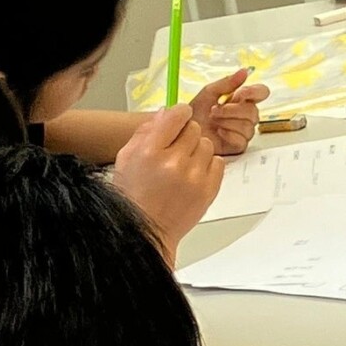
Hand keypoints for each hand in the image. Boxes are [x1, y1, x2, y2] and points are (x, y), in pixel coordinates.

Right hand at [111, 102, 220, 260]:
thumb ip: (145, 132)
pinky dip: (208, 166)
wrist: (146, 233)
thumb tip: (166, 112)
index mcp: (150, 151)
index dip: (179, 114)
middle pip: (194, 128)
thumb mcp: (126, 158)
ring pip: (207, 144)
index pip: (177, 114)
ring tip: (183, 166)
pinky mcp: (208, 190)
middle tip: (175, 150)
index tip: (178, 118)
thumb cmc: (134, 197)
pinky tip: (193, 176)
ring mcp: (194, 178)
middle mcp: (174, 162)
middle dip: (185, 135)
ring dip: (197, 151)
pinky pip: (218, 163)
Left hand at [190, 68, 268, 156]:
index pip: (261, 93)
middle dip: (231, 110)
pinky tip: (218, 132)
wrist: (184, 132)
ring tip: (213, 121)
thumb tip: (244, 72)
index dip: (255, 92)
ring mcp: (243, 131)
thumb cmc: (195, 113)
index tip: (242, 93)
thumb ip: (227, 83)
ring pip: (248, 126)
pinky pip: (241, 140)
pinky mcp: (238, 146)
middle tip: (214, 110)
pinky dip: (227, 134)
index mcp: (241, 100)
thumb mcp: (209, 92)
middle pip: (254, 111)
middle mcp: (245, 115)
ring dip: (227, 122)